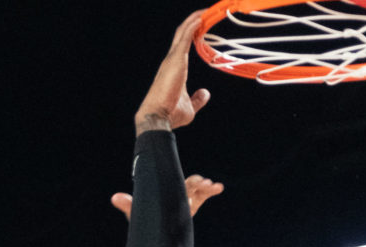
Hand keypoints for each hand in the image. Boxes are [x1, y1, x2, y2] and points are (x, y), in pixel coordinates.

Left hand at [110, 174, 223, 218]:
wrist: (151, 231)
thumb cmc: (144, 219)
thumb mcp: (137, 213)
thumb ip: (128, 205)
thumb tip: (115, 197)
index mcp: (167, 192)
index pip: (178, 183)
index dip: (189, 182)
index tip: (200, 180)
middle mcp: (177, 193)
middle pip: (191, 185)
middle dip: (200, 184)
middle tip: (207, 183)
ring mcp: (185, 199)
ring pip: (199, 190)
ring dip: (208, 188)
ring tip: (216, 187)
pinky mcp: (190, 206)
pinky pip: (202, 197)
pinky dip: (210, 191)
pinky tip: (220, 188)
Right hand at [136, 11, 209, 133]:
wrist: (159, 117)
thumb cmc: (171, 114)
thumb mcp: (191, 106)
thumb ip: (198, 98)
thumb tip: (205, 93)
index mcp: (174, 68)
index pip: (183, 45)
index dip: (192, 33)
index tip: (203, 25)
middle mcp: (171, 60)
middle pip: (182, 33)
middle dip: (193, 21)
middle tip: (206, 12)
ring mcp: (172, 59)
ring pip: (183, 32)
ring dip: (194, 19)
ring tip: (206, 11)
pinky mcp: (175, 60)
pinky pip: (185, 38)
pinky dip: (192, 26)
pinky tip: (201, 18)